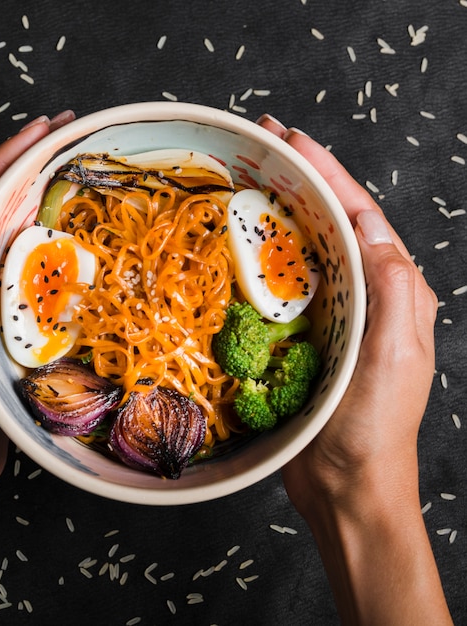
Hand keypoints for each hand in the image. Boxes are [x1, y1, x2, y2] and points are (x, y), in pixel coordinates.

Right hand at [256, 115, 450, 624]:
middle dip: (301, 180)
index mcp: (393, 291)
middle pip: (331, 222)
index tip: (291, 139)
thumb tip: (369, 229)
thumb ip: (390, 289)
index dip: (327, 172)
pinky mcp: (302, 336)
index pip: (358, 215)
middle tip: (264, 145)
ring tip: (250, 180)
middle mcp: (365, 295)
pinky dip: (262, 261)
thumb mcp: (393, 356)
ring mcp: (332, 315)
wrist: (345, 485)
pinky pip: (281, 288)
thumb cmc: (372, 429)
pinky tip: (241, 247)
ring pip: (305, 250)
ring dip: (279, 213)